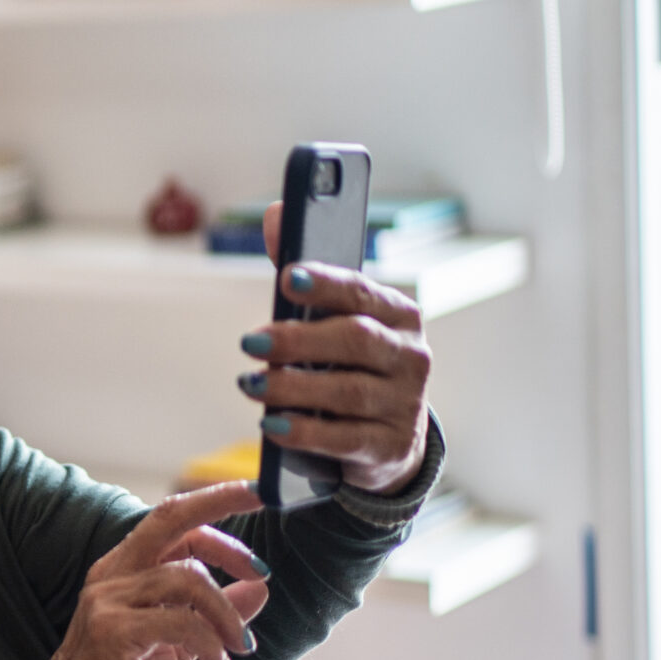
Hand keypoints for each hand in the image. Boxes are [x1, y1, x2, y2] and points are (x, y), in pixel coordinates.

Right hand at [46, 483, 271, 659]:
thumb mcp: (180, 642)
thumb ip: (216, 612)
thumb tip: (260, 587)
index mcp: (123, 568)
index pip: (172, 521)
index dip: (216, 511)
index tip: (258, 510)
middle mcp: (112, 574)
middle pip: (169, 519)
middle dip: (220, 506)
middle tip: (262, 538)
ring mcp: (109, 600)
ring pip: (189, 580)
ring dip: (227, 615)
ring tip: (241, 646)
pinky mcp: (114, 631)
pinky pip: (181, 623)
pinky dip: (211, 643)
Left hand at [244, 202, 433, 493]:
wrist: (383, 439)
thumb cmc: (349, 365)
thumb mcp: (332, 322)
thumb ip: (303, 274)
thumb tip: (276, 214)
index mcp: (399, 315)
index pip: (362, 292)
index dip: (325, 283)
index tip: (285, 277)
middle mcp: (411, 356)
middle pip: (355, 339)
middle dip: (298, 339)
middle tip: (249, 341)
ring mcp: (405, 403)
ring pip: (347, 390)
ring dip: (291, 386)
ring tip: (251, 384)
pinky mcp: (390, 446)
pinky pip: (345, 438)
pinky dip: (304, 430)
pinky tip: (272, 424)